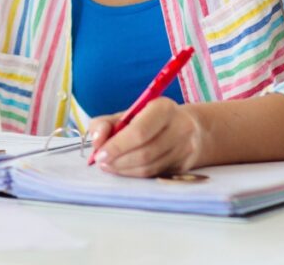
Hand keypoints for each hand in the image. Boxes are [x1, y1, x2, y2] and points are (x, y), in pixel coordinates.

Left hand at [87, 98, 203, 176]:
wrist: (187, 128)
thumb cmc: (149, 120)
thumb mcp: (127, 114)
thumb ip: (105, 124)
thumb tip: (96, 140)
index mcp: (164, 108)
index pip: (140, 131)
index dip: (118, 145)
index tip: (100, 153)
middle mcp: (180, 127)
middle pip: (145, 152)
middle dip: (118, 160)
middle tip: (101, 162)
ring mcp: (185, 149)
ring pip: (149, 167)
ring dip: (124, 169)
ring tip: (109, 165)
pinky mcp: (184, 166)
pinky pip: (154, 174)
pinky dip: (134, 174)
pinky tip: (123, 169)